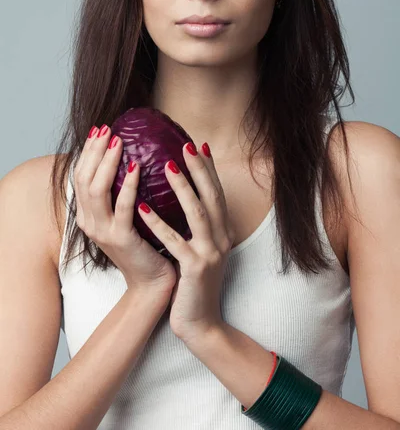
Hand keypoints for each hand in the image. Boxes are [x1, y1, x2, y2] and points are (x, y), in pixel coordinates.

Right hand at [73, 124, 175, 298]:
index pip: (81, 176)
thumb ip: (124, 191)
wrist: (153, 281)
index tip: (101, 128)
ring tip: (118, 142)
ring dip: (107, 163)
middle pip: (84, 178)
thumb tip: (136, 156)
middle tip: (108, 129)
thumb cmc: (146, 244)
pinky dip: (127, 186)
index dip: (89, 151)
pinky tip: (136, 168)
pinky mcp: (121, 239)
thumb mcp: (128, 216)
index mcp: (88, 215)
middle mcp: (89, 222)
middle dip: (95, 151)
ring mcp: (103, 231)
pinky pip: (122, 208)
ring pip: (97, 190)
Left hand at [137, 141, 234, 341]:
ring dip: (184, 189)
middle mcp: (221, 240)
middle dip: (200, 170)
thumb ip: (197, 228)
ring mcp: (209, 254)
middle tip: (187, 146)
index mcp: (222, 233)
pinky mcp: (194, 269)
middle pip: (212, 197)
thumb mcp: (202, 252)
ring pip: (198, 214)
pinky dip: (159, 224)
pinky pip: (175, 242)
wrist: (202, 324)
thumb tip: (185, 201)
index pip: (216, 194)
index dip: (209, 170)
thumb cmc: (195, 285)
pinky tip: (143, 207)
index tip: (199, 146)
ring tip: (168, 167)